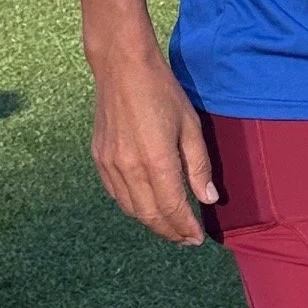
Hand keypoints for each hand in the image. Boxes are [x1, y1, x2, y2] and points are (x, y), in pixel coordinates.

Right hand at [89, 40, 216, 244]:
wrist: (122, 68)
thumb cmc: (162, 92)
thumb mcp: (190, 126)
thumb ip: (199, 166)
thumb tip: (208, 199)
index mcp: (156, 161)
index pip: (172, 208)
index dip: (185, 227)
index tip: (197, 238)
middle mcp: (129, 169)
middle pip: (149, 215)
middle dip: (169, 231)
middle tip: (186, 238)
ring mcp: (110, 165)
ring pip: (131, 208)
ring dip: (151, 222)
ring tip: (170, 226)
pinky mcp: (99, 158)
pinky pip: (116, 194)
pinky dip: (133, 206)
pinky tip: (146, 204)